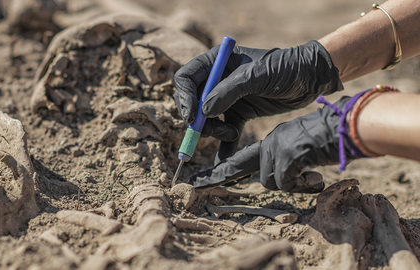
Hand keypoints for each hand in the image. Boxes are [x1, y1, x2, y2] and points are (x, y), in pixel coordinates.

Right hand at [174, 40, 342, 158]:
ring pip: (207, 119)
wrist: (312, 78)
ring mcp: (228, 97)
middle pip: (193, 101)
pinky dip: (224, 145)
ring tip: (232, 134)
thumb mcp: (256, 76)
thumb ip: (228, 92)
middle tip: (208, 131)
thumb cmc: (285, 68)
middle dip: (198, 119)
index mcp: (217, 62)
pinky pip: (224, 130)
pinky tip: (224, 159)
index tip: (192, 116)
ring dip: (214, 131)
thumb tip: (202, 112)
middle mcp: (218, 79)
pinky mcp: (240, 113)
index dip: (184, 97)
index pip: (187, 78)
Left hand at [189, 96, 359, 192]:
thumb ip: (286, 162)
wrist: (350, 125)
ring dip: (289, 184)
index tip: (202, 179)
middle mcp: (272, 142)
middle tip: (197, 182)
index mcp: (274, 140)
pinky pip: (285, 181)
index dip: (221, 170)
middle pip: (245, 165)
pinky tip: (314, 176)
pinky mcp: (289, 153)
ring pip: (270, 180)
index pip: (240, 156)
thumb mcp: (302, 149)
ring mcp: (279, 147)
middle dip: (220, 174)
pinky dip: (300, 184)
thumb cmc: (332, 139)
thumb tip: (277, 179)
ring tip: (309, 177)